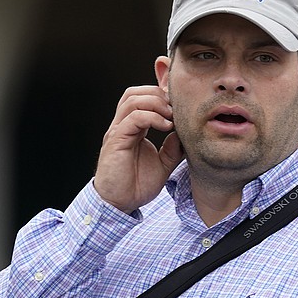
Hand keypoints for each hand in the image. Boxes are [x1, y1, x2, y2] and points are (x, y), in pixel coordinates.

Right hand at [94, 86, 183, 213]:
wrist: (120, 204)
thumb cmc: (136, 186)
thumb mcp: (163, 165)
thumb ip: (172, 149)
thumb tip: (182, 133)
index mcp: (132, 129)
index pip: (142, 98)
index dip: (161, 97)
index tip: (180, 107)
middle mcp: (122, 126)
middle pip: (134, 92)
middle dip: (158, 94)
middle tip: (176, 108)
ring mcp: (117, 132)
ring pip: (132, 100)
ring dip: (156, 103)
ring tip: (171, 116)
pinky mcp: (116, 141)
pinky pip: (132, 118)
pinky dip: (151, 117)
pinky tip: (166, 126)